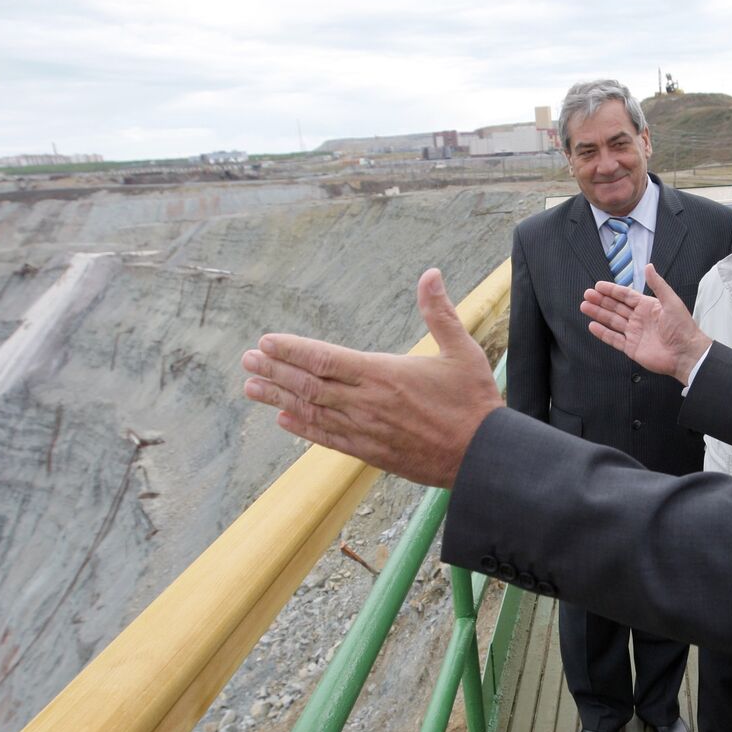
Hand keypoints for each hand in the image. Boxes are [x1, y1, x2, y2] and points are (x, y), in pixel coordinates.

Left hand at [242, 268, 502, 487]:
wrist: (484, 457)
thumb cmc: (475, 403)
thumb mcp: (462, 351)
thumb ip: (440, 313)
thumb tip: (431, 274)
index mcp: (383, 374)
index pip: (325, 358)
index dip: (291, 350)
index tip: (266, 342)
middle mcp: (367, 403)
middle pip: (309, 385)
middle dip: (274, 371)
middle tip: (247, 361)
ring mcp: (366, 431)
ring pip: (312, 412)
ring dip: (279, 399)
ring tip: (251, 389)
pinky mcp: (372, 453)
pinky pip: (328, 439)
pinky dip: (303, 429)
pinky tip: (285, 421)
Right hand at [581, 264, 711, 384]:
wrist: (685, 353)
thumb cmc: (682, 327)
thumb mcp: (671, 301)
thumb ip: (658, 285)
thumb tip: (648, 266)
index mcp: (648, 306)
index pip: (626, 296)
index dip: (612, 290)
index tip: (598, 286)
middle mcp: (639, 319)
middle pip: (616, 307)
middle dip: (601, 301)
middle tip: (587, 294)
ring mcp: (634, 333)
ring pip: (612, 321)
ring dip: (598, 314)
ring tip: (584, 306)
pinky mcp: (631, 348)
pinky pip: (614, 339)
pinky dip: (603, 333)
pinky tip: (592, 326)